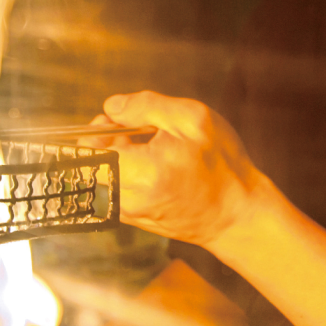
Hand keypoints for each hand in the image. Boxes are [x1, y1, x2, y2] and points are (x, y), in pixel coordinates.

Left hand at [89, 91, 274, 247]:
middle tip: (141, 132)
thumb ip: (146, 105)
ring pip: (105, 175)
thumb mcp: (193, 119)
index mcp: (139, 172)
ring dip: (121, 157)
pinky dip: (130, 174)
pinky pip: (118, 189)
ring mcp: (130, 213)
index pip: (87, 148)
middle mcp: (128, 198)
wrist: (238, 215)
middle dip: (110, 141)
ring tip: (155, 151)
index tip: (120, 121)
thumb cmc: (223, 168)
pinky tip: (158, 168)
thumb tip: (112, 106)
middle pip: (92, 162)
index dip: (99, 128)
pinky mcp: (136, 219)